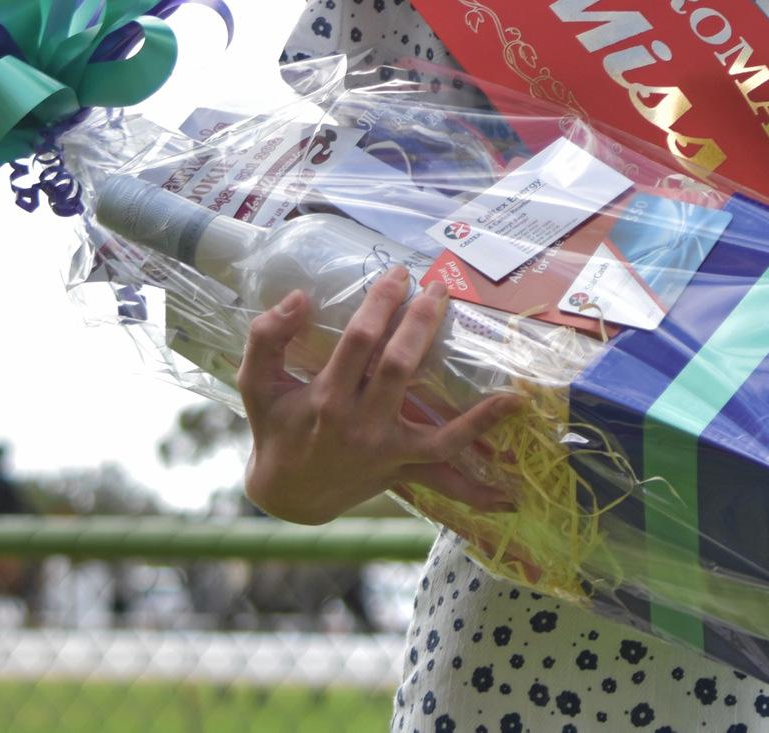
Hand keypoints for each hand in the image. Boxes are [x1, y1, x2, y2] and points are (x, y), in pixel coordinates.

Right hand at [234, 266, 525, 524]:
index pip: (359, 341)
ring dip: (459, 376)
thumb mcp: (256, 383)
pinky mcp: (405, 465)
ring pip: (432, 413)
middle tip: (436, 286)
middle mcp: (360, 424)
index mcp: (326, 398)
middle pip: (399, 366)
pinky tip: (512, 405)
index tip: (398, 274)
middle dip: (420, 320)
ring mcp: (388, 449)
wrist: (289, 494)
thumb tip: (298, 297)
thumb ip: (267, 337)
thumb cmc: (276, 428)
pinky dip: (481, 432)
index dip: (381, 303)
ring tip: (480, 342)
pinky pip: (449, 455)